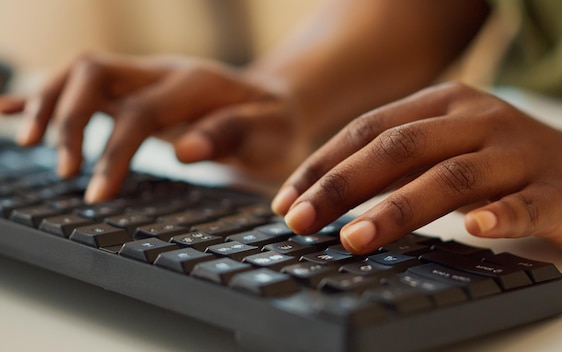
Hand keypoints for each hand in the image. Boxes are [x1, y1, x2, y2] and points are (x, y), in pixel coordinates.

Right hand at [1, 53, 307, 201]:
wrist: (274, 104)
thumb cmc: (273, 124)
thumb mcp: (271, 133)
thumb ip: (232, 135)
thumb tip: (184, 149)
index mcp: (196, 83)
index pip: (139, 112)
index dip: (113, 152)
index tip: (97, 195)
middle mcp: (163, 72)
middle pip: (96, 74)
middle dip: (68, 119)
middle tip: (63, 171)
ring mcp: (145, 77)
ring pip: (81, 73)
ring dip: (48, 103)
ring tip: (25, 143)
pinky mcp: (134, 89)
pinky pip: (81, 84)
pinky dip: (43, 94)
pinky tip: (9, 109)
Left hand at [272, 82, 561, 255]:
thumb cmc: (505, 160)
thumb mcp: (446, 147)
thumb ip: (398, 163)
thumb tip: (327, 195)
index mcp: (444, 103)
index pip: (369, 129)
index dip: (323, 165)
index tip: (287, 200)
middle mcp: (477, 119)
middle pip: (400, 148)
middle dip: (343, 186)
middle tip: (302, 220)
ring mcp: (517, 152)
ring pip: (452, 177)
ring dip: (398, 208)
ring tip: (355, 239)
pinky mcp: (554, 190)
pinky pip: (524, 203)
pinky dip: (499, 215)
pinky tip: (475, 229)